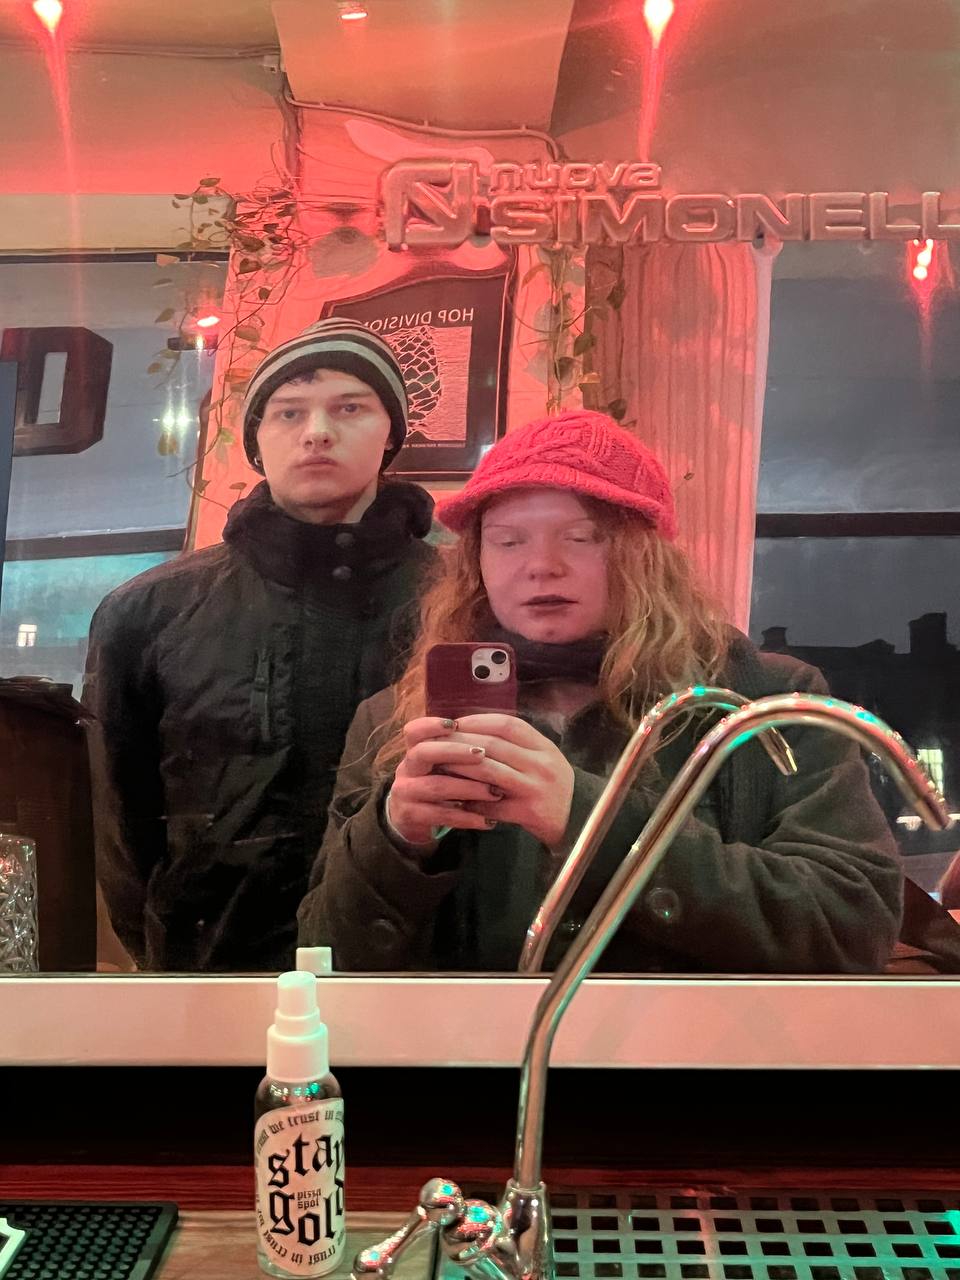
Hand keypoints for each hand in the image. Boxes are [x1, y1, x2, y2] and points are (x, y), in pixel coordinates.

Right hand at [387, 717, 505, 847]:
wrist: (412, 820)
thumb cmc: (438, 784)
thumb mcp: (443, 765)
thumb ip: (458, 750)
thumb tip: (495, 734)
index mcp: (414, 751)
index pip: (414, 731)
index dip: (431, 725)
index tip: (455, 724)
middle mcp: (406, 769)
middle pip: (423, 752)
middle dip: (454, 751)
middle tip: (482, 753)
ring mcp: (406, 793)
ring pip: (436, 786)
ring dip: (469, 788)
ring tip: (495, 792)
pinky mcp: (410, 816)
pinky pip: (441, 815)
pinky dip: (467, 817)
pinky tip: (488, 821)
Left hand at [441, 713, 574, 847]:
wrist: (578, 819)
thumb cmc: (551, 784)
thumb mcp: (543, 757)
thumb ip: (516, 744)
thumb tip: (473, 732)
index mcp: (544, 746)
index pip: (507, 725)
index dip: (478, 721)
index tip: (455, 723)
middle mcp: (541, 764)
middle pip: (493, 745)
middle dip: (460, 743)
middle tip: (436, 743)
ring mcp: (535, 788)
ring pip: (489, 772)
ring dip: (460, 769)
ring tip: (439, 768)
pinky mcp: (528, 812)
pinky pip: (492, 805)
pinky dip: (472, 803)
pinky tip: (456, 801)